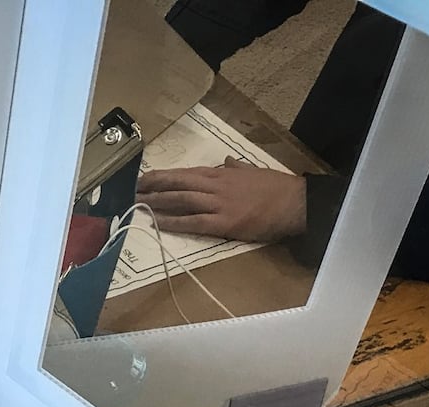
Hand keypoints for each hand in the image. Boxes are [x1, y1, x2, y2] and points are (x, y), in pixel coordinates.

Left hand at [136, 158, 307, 242]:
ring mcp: (218, 204)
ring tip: (139, 203)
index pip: (187, 173)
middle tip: (134, 188)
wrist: (294, 202)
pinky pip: (193, 222)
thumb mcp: (253, 171)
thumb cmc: (276, 188)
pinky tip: (158, 222)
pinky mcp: (224, 222)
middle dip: (154, 185)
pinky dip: (173, 221)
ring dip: (158, 201)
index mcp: (223, 174)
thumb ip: (236, 167)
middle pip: (179, 183)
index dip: (165, 175)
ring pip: (181, 200)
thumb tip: (226, 161)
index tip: (147, 177)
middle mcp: (216, 185)